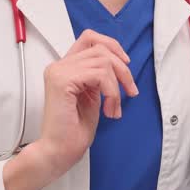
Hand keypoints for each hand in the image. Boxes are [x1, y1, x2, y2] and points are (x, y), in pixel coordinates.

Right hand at [33, 29, 138, 177]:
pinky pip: (99, 75)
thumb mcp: (92, 95)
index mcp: (64, 67)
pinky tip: (108, 110)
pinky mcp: (63, 81)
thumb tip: (118, 61)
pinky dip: (111, 92)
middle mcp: (59, 66)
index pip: (89, 38)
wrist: (59, 151)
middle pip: (101, 48)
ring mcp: (59, 72)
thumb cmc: (73, 131)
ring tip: (114, 107)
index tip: (126, 64)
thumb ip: (98, 76)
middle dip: (122, 69)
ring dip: (117, 86)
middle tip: (130, 91)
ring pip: (103, 61)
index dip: (112, 46)